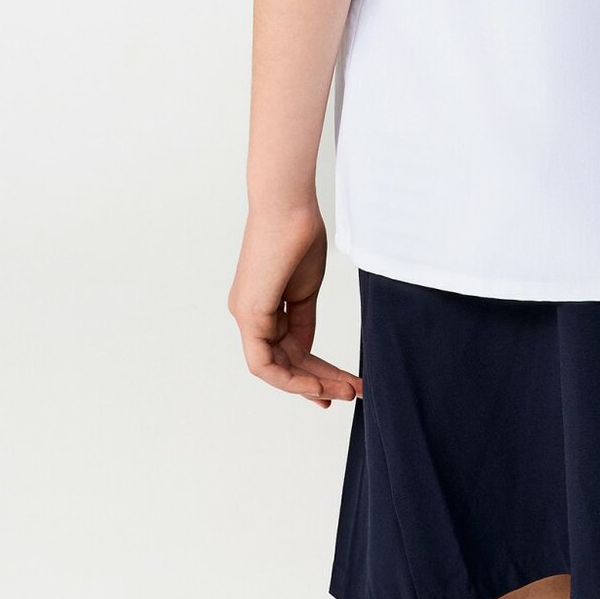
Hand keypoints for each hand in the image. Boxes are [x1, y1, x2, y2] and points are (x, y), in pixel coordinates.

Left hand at [227, 210, 362, 407]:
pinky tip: (320, 385)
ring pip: (276, 369)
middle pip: (285, 363)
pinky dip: (292, 379)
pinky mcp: (249, 315)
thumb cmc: (300, 233)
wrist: (290, 205)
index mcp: (262, 305)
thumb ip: (303, 319)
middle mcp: (250, 314)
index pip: (288, 350)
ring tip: (349, 391)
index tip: (341, 384)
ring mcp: (246, 316)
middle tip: (352, 393)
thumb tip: (306, 350)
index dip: (313, 372)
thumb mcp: (306, 286)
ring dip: (313, 384)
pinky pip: (265, 364)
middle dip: (320, 382)